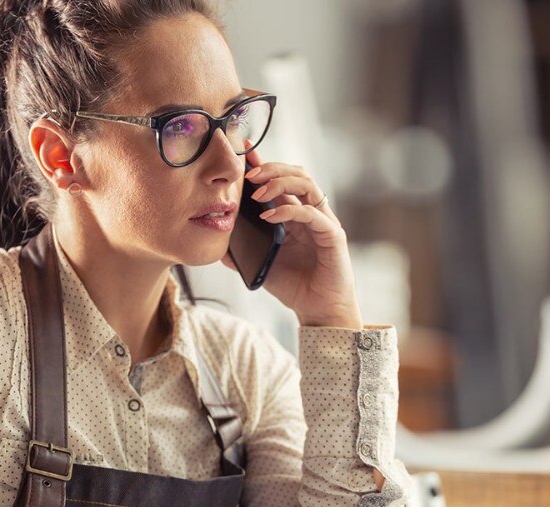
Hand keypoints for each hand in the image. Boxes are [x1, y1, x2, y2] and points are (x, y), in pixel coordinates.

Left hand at [221, 149, 362, 328]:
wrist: (318, 311)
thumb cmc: (294, 287)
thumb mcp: (260, 264)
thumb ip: (240, 252)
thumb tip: (216, 242)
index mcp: (295, 214)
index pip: (281, 180)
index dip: (263, 164)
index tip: (242, 152)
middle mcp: (311, 212)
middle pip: (296, 173)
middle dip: (270, 168)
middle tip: (247, 176)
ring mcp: (323, 221)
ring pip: (307, 184)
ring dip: (280, 182)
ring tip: (258, 193)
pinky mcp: (333, 235)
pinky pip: (311, 213)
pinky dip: (289, 210)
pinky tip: (269, 216)